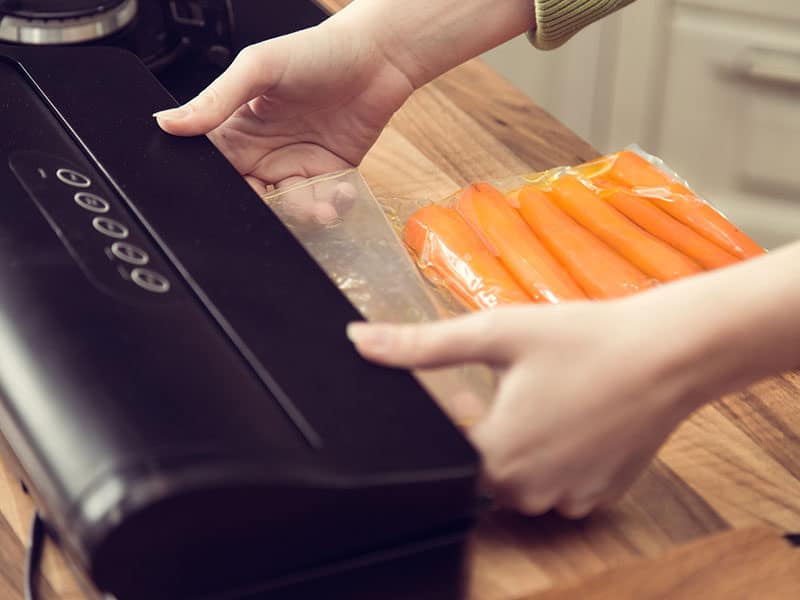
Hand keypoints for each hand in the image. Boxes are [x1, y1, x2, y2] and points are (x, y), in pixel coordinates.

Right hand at [154, 18, 413, 224]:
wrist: (378, 56)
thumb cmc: (318, 50)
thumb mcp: (258, 68)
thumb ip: (215, 100)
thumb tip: (168, 122)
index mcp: (238, 129)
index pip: (216, 169)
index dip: (220, 188)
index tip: (236, 193)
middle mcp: (266, 152)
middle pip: (253, 199)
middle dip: (268, 209)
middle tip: (283, 200)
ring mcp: (299, 165)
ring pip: (290, 208)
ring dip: (305, 213)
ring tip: (323, 205)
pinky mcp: (331, 174)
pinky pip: (323, 203)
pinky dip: (332, 206)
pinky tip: (340, 193)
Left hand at [346, 296, 702, 518]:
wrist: (666, 354)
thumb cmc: (582, 340)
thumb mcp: (493, 333)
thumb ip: (420, 345)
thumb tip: (360, 341)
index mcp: (496, 455)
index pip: (445, 458)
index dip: (450, 424)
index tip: (466, 394)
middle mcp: (530, 490)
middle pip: (481, 473)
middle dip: (482, 435)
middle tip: (497, 390)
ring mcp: (570, 498)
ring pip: (521, 483)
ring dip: (519, 448)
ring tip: (535, 399)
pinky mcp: (601, 495)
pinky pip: (560, 486)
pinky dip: (556, 459)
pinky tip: (569, 418)